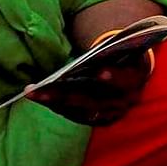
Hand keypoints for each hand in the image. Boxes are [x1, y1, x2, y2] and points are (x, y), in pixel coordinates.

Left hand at [30, 48, 151, 126]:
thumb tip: (99, 45)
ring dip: (55, 102)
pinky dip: (56, 106)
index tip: (100, 72)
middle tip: (45, 87)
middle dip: (67, 95)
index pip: (125, 81)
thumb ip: (115, 48)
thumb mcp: (125, 49)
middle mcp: (123, 101)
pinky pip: (74, 115)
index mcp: (135, 80)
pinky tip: (39, 96)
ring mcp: (110, 113)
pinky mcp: (97, 120)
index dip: (114, 77)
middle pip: (94, 102)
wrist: (132, 77)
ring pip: (80, 111)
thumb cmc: (122, 56)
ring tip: (32, 92)